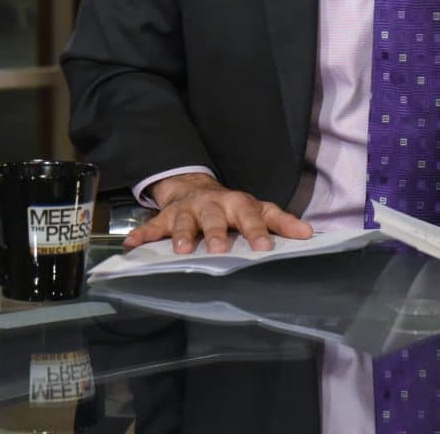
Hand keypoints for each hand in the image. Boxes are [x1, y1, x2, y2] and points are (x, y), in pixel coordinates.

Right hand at [124, 173, 312, 253]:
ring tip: (180, 251)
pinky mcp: (166, 217)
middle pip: (213, 218)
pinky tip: (131, 247)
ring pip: (183, 222)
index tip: (264, 249)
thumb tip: (308, 233)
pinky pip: (151, 227)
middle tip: (218, 250)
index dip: (256, 232)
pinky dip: (140, 236)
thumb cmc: (232, 206)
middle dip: (215, 233)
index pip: (250, 217)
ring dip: (181, 235)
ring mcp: (186, 211)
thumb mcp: (257, 209)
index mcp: (236, 204)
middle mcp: (210, 205)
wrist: (194, 187)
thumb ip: (280, 222)